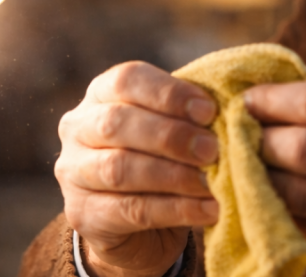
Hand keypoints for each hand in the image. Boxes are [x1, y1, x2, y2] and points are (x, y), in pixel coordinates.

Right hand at [55, 62, 220, 276]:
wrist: (137, 225)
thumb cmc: (162, 158)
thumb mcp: (172, 127)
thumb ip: (190, 114)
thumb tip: (232, 110)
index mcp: (101, 93)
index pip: (126, 80)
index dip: (169, 93)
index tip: (209, 111)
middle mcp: (78, 127)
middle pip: (117, 122)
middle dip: (170, 136)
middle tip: (212, 150)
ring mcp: (73, 171)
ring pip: (119, 168)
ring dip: (174, 175)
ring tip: (212, 182)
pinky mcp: (82, 214)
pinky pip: (131, 210)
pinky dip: (176, 210)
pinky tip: (208, 210)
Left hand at [245, 80, 305, 276]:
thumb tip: (281, 81)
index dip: (271, 101)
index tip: (247, 99)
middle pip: (302, 150)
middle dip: (259, 141)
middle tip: (241, 135)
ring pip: (298, 195)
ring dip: (262, 179)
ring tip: (250, 166)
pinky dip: (283, 212)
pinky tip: (273, 198)